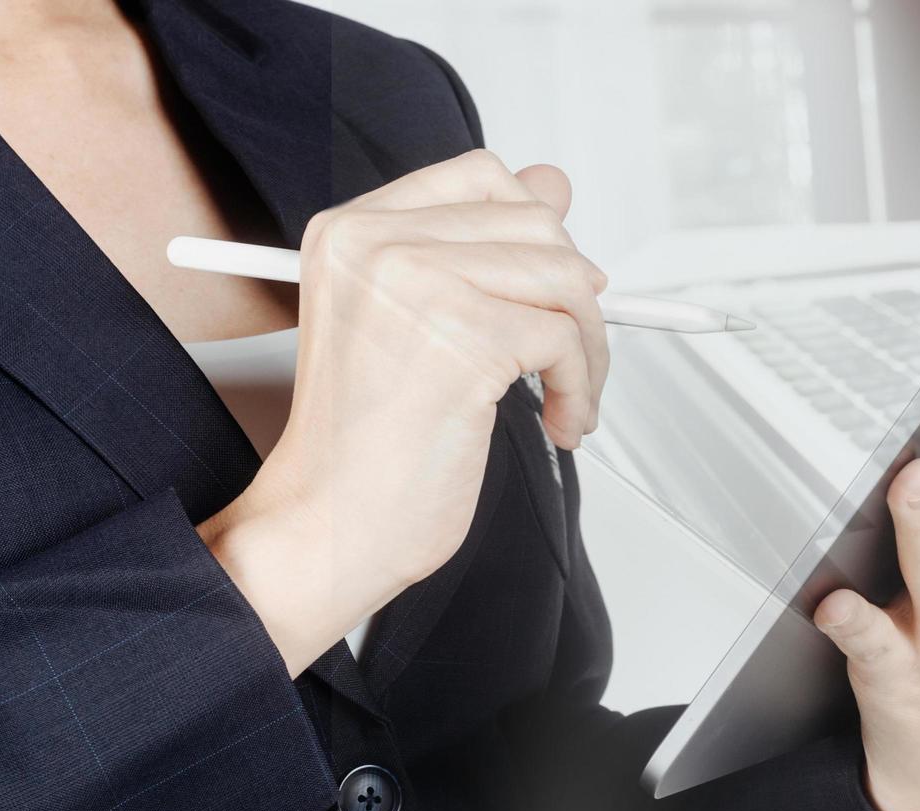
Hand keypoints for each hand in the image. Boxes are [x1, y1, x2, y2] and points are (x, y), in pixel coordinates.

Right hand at [199, 150, 609, 674]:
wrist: (330, 524)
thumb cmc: (368, 443)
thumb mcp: (422, 323)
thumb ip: (483, 247)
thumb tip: (554, 182)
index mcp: (351, 231)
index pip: (480, 176)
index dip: (536, 229)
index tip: (555, 286)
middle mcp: (375, 243)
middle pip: (535, 223)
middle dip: (574, 295)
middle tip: (568, 355)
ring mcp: (417, 283)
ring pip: (564, 276)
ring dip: (590, 347)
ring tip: (569, 398)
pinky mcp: (463, 337)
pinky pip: (568, 338)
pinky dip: (583, 386)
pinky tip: (561, 424)